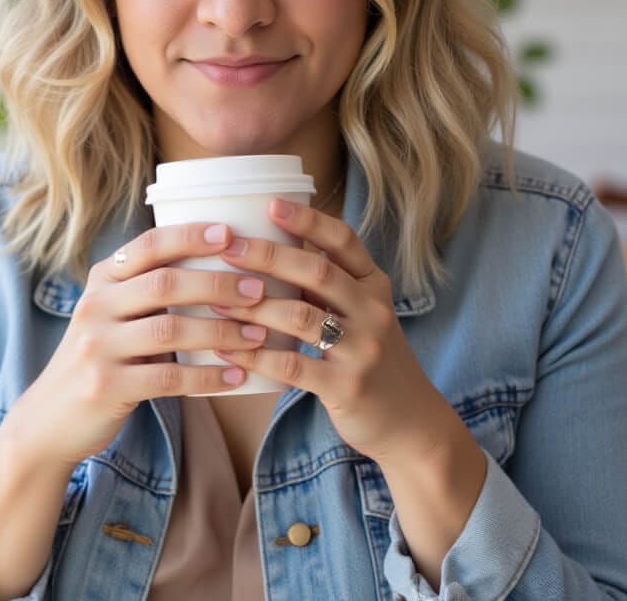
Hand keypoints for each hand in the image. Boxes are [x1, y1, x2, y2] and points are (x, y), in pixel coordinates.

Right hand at [12, 222, 268, 471]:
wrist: (49, 420)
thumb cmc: (101, 357)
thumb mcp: (112, 313)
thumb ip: (148, 289)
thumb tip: (222, 267)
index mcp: (102, 279)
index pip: (149, 245)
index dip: (189, 236)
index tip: (230, 233)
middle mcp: (96, 305)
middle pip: (165, 283)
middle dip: (218, 284)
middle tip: (258, 290)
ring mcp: (98, 346)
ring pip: (171, 329)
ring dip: (221, 332)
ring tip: (258, 335)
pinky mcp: (106, 386)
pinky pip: (168, 377)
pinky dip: (207, 376)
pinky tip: (237, 377)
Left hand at [207, 199, 450, 464]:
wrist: (411, 422)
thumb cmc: (371, 358)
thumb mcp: (361, 314)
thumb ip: (327, 286)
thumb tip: (270, 248)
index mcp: (374, 285)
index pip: (343, 241)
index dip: (308, 220)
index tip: (270, 204)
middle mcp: (373, 311)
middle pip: (318, 271)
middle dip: (268, 256)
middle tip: (228, 247)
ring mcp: (363, 350)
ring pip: (301, 318)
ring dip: (253, 308)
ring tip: (216, 301)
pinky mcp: (347, 387)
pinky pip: (292, 367)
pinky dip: (255, 356)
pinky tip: (225, 350)